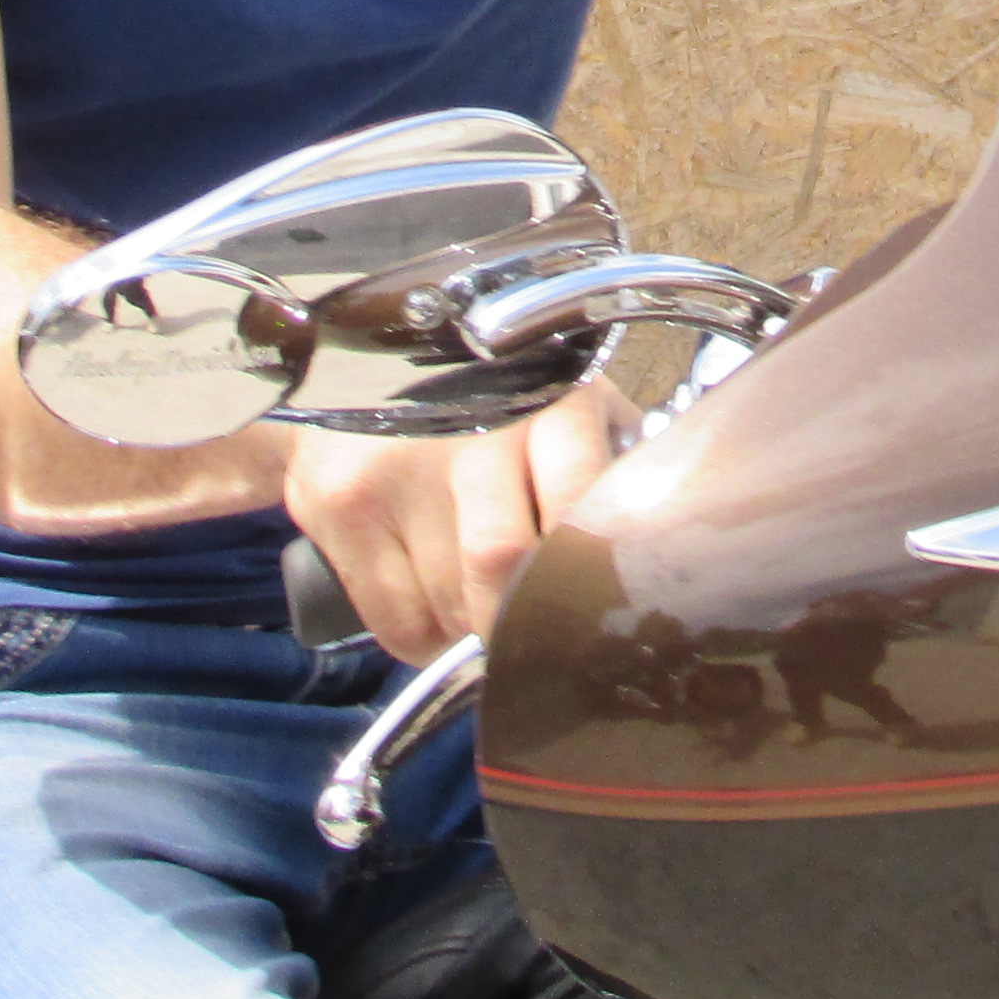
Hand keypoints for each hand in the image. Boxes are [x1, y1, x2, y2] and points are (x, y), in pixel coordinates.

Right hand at [285, 377, 632, 662]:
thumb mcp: (567, 403)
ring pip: (448, 603)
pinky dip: (425, 637)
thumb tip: (658, 552)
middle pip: (501, 565)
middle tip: (533, 635)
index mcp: (549, 399)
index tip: (589, 608)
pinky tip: (433, 599)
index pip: (576, 501)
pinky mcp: (340, 505)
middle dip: (520, 621)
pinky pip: (396, 621)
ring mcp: (394, 466)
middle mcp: (467, 427)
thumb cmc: (492, 398)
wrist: (357, 361)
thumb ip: (610, 464)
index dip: (583, 573)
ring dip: (472, 626)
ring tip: (477, 597)